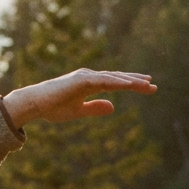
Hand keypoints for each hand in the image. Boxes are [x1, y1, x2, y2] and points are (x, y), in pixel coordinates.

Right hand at [2, 68, 156, 128]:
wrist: (35, 104)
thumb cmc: (52, 107)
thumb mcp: (78, 111)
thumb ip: (95, 108)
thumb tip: (113, 107)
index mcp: (90, 83)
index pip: (115, 83)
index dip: (131, 84)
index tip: (147, 87)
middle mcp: (90, 76)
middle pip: (118, 78)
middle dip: (136, 81)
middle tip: (154, 85)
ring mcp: (86, 76)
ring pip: (114, 78)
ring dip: (130, 81)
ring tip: (146, 84)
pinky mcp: (81, 79)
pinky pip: (104, 80)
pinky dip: (117, 81)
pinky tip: (128, 84)